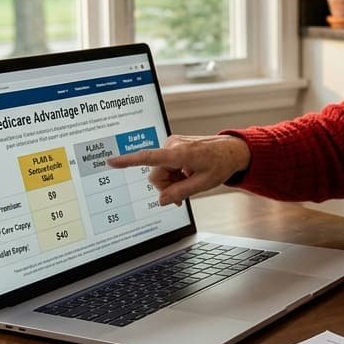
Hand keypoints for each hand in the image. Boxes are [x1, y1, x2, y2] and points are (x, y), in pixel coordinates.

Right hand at [107, 134, 250, 205]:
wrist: (232, 150)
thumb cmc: (220, 164)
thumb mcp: (203, 184)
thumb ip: (180, 192)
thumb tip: (161, 200)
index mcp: (180, 153)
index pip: (149, 158)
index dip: (128, 161)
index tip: (111, 161)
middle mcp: (173, 145)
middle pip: (155, 174)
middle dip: (166, 186)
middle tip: (181, 195)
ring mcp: (173, 143)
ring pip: (159, 170)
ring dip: (171, 180)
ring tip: (187, 182)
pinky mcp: (173, 145)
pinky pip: (165, 164)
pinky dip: (173, 173)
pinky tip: (185, 174)